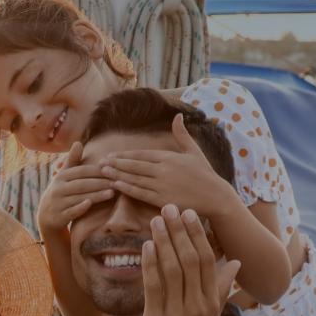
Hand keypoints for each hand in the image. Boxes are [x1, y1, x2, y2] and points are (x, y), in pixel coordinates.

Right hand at [36, 143, 115, 237]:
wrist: (46, 216)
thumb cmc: (61, 192)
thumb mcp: (64, 176)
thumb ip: (73, 160)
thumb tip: (78, 142)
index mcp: (61, 176)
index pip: (82, 171)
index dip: (97, 170)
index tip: (113, 170)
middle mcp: (58, 188)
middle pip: (82, 184)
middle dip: (100, 183)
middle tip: (117, 182)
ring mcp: (58, 203)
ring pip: (78, 197)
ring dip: (96, 195)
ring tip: (112, 193)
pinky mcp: (59, 217)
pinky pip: (70, 211)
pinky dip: (79, 207)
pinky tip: (90, 204)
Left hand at [96, 114, 245, 220]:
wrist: (215, 196)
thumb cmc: (205, 174)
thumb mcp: (194, 151)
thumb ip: (182, 134)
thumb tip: (178, 115)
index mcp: (169, 157)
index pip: (141, 155)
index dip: (124, 155)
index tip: (111, 155)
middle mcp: (164, 170)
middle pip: (134, 165)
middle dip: (115, 163)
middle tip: (100, 163)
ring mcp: (162, 185)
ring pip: (134, 178)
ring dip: (117, 175)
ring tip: (102, 172)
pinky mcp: (163, 199)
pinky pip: (141, 193)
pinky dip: (127, 188)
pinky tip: (115, 185)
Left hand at [137, 205, 241, 315]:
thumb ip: (220, 289)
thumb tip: (235, 264)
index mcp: (211, 302)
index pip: (208, 260)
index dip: (198, 234)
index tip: (189, 212)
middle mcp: (199, 305)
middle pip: (192, 259)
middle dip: (181, 231)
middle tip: (171, 207)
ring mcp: (180, 314)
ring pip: (174, 269)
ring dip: (164, 241)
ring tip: (156, 219)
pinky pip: (155, 287)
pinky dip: (150, 264)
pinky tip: (145, 247)